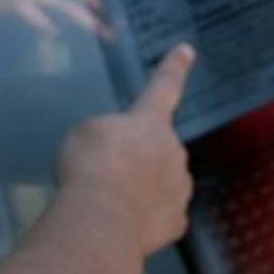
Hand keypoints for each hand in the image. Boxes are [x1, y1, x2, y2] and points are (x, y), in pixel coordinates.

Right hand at [57, 45, 195, 257]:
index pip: (164, 88)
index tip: (187, 49)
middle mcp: (173, 151)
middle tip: (110, 172)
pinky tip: (128, 223)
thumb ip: (108, 134)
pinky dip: (149, 218)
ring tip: (114, 201)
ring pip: (166, 182)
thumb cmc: (90, 165)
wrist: (100, 219)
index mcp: (150, 122)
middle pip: (161, 147)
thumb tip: (118, 151)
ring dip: (146, 187)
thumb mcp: (86, 133)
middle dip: (142, 156)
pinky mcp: (177, 223)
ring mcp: (179, 189)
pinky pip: (163, 215)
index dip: (174, 68)